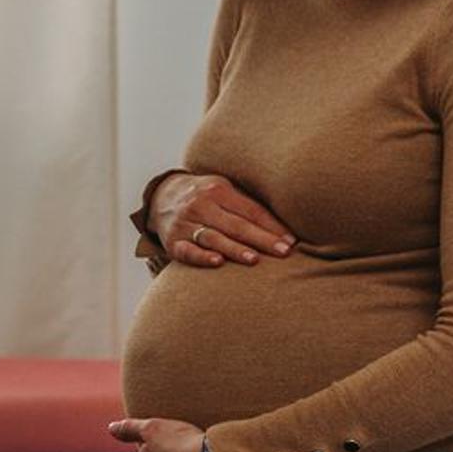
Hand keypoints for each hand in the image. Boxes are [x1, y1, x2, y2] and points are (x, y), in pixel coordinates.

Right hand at [147, 172, 294, 266]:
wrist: (161, 198)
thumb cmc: (206, 198)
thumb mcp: (225, 191)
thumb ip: (249, 206)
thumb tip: (286, 230)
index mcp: (218, 189)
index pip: (250, 210)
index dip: (272, 226)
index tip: (291, 241)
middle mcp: (200, 205)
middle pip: (236, 225)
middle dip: (262, 239)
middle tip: (284, 252)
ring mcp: (185, 224)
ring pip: (214, 238)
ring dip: (235, 249)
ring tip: (255, 260)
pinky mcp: (173, 242)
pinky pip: (188, 251)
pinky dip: (201, 257)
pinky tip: (217, 262)